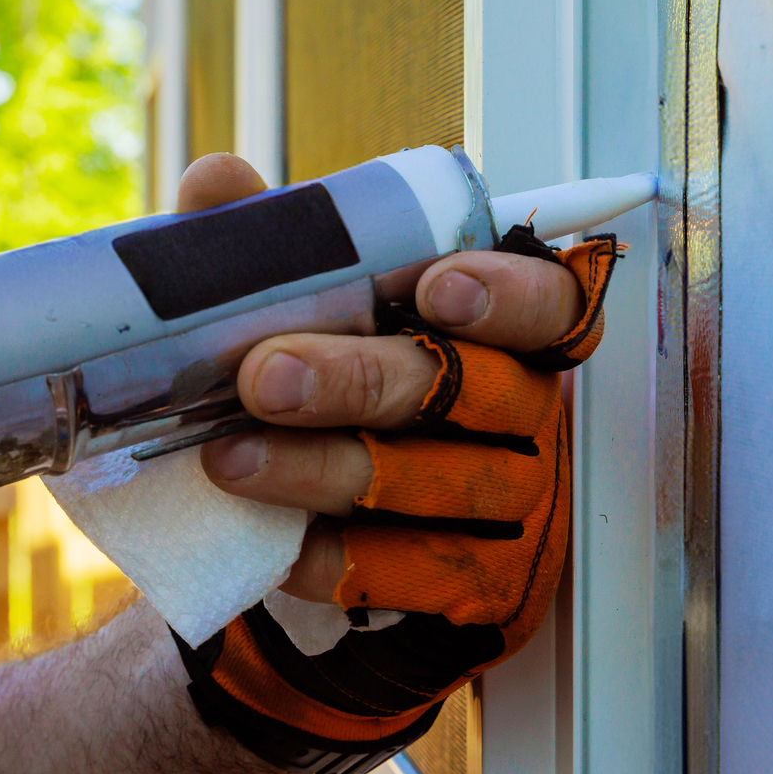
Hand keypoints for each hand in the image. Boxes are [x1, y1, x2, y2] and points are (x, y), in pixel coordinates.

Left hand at [172, 153, 620, 773]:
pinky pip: (418, 575)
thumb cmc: (337, 392)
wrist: (326, 530)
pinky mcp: (484, 588)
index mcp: (506, 332)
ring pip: (439, 482)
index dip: (508, 295)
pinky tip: (275, 541)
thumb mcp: (306, 309)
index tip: (434, 285)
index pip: (555, 303)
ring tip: (229, 456)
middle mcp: (528, 414)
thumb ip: (275, 247)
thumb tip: (218, 185)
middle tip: (264, 375)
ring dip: (327, 469)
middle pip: (475, 391)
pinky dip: (340, 559)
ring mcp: (516, 506)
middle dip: (361, 379)